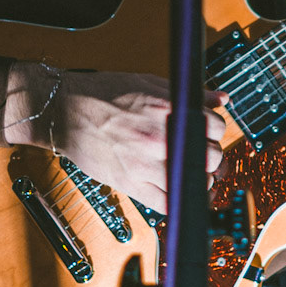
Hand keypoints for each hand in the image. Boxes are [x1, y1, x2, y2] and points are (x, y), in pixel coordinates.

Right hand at [5, 65, 225, 215]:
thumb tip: (220, 100)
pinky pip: (167, 203)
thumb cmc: (104, 94)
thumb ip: (190, 94)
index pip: (215, 126)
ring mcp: (145, 163)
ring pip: (195, 182)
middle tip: (200, 152)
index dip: (215, 130)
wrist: (65, 110)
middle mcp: (159, 137)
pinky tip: (176, 190)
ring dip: (199, 178)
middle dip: (211, 154)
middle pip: (211, 156)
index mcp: (167, 108)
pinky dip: (178, 200)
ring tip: (188, 170)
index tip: (208, 132)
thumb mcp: (151, 83)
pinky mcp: (131, 184)